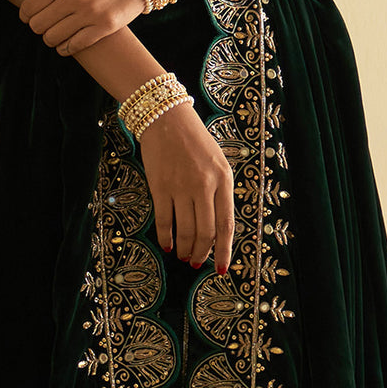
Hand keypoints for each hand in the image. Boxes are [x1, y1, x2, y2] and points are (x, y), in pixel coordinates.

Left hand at [18, 0, 146, 53]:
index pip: (30, 6)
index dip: (25, 14)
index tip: (31, 14)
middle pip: (38, 25)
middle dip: (37, 26)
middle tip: (44, 23)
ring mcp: (89, 14)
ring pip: (52, 38)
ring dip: (50, 38)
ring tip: (55, 33)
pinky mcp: (103, 28)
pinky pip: (73, 46)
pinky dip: (64, 48)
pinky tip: (65, 43)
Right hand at [137, 102, 234, 274]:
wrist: (167, 118)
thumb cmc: (195, 141)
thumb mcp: (218, 163)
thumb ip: (221, 191)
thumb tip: (217, 227)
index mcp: (224, 180)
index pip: (226, 224)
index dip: (224, 250)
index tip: (222, 268)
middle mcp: (204, 185)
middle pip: (205, 232)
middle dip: (202, 253)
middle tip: (197, 262)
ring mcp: (181, 187)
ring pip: (185, 230)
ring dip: (185, 248)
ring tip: (184, 255)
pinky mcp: (160, 186)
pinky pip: (164, 220)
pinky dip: (166, 237)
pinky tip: (167, 245)